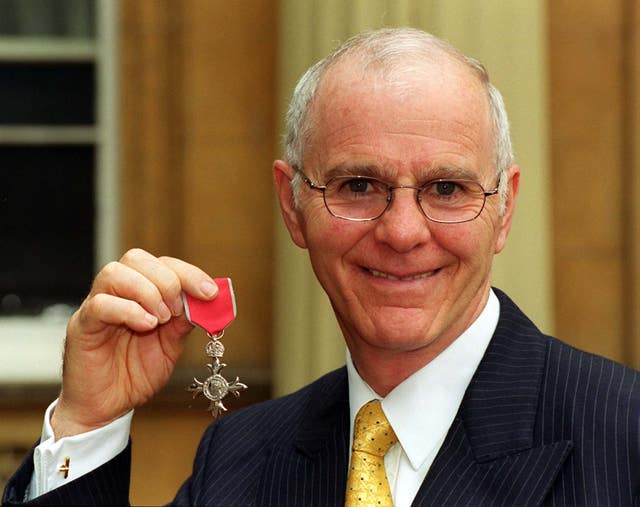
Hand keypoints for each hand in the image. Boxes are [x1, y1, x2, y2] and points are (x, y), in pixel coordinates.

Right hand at [51, 248, 217, 438]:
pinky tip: (146, 325)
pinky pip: (100, 304)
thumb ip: (184, 321)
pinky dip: (128, 310)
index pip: (163, 264)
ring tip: (161, 320)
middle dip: (167, 280)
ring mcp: (96, 307)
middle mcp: (116, 293)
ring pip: (114, 273)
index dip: (189, 273)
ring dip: (147, 292)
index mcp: (140, 293)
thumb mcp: (170, 346)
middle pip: (136, 258)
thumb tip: (206, 301)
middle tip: (177, 310)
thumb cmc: (135, 374)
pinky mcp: (83, 326)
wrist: (106, 409)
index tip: (210, 292)